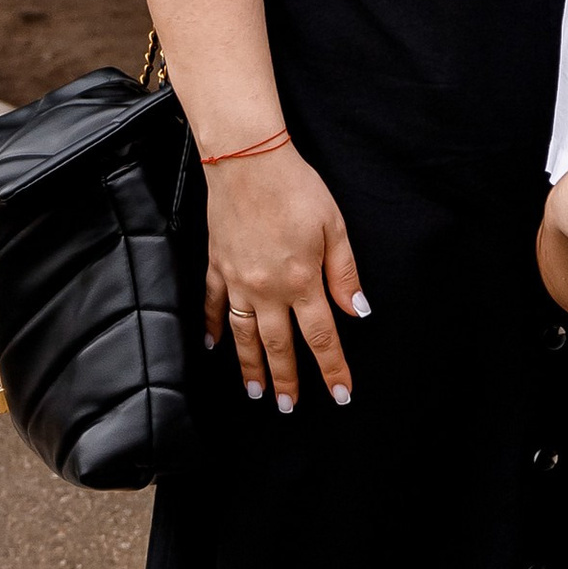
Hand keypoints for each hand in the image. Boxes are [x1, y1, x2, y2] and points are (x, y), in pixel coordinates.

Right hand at [203, 147, 367, 411]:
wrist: (247, 161)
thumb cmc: (296, 188)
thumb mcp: (334, 226)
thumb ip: (344, 273)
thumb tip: (357, 311)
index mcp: (301, 280)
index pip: (322, 336)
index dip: (332, 369)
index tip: (340, 395)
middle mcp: (267, 289)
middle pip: (278, 345)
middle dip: (287, 379)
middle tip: (289, 408)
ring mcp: (237, 280)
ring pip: (243, 334)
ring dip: (250, 366)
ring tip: (256, 391)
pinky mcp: (216, 265)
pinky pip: (211, 304)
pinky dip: (211, 327)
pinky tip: (213, 345)